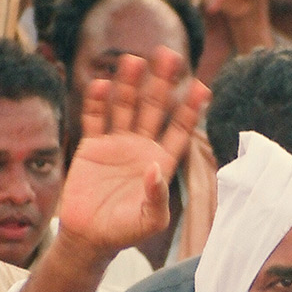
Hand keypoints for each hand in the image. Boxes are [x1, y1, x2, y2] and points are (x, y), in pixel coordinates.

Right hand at [59, 48, 207, 252]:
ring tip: (132, 61)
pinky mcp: (92, 146)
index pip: (180, 129)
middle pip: (154, 107)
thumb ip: (156, 197)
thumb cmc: (124, 232)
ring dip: (129, 84)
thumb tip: (155, 168)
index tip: (202, 86)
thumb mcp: (149, 220)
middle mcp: (142, 147)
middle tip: (169, 55)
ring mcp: (117, 144)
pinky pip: (96, 118)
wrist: (89, 237)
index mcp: (161, 161)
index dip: (191, 108)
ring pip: (125, 106)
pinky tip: (101, 84)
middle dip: (162, 82)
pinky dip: (97, 102)